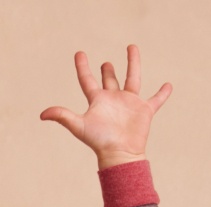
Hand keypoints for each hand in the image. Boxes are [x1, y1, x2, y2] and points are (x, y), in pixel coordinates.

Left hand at [40, 45, 171, 168]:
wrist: (119, 154)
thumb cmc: (98, 141)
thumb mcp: (79, 126)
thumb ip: (62, 116)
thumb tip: (42, 114)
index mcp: (97, 102)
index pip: (87, 81)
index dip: (82, 67)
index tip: (79, 53)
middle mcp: (112, 100)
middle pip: (109, 80)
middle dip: (106, 71)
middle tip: (104, 63)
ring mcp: (129, 104)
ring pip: (132, 79)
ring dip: (132, 65)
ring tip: (131, 48)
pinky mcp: (144, 110)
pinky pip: (156, 100)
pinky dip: (162, 93)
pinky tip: (168, 85)